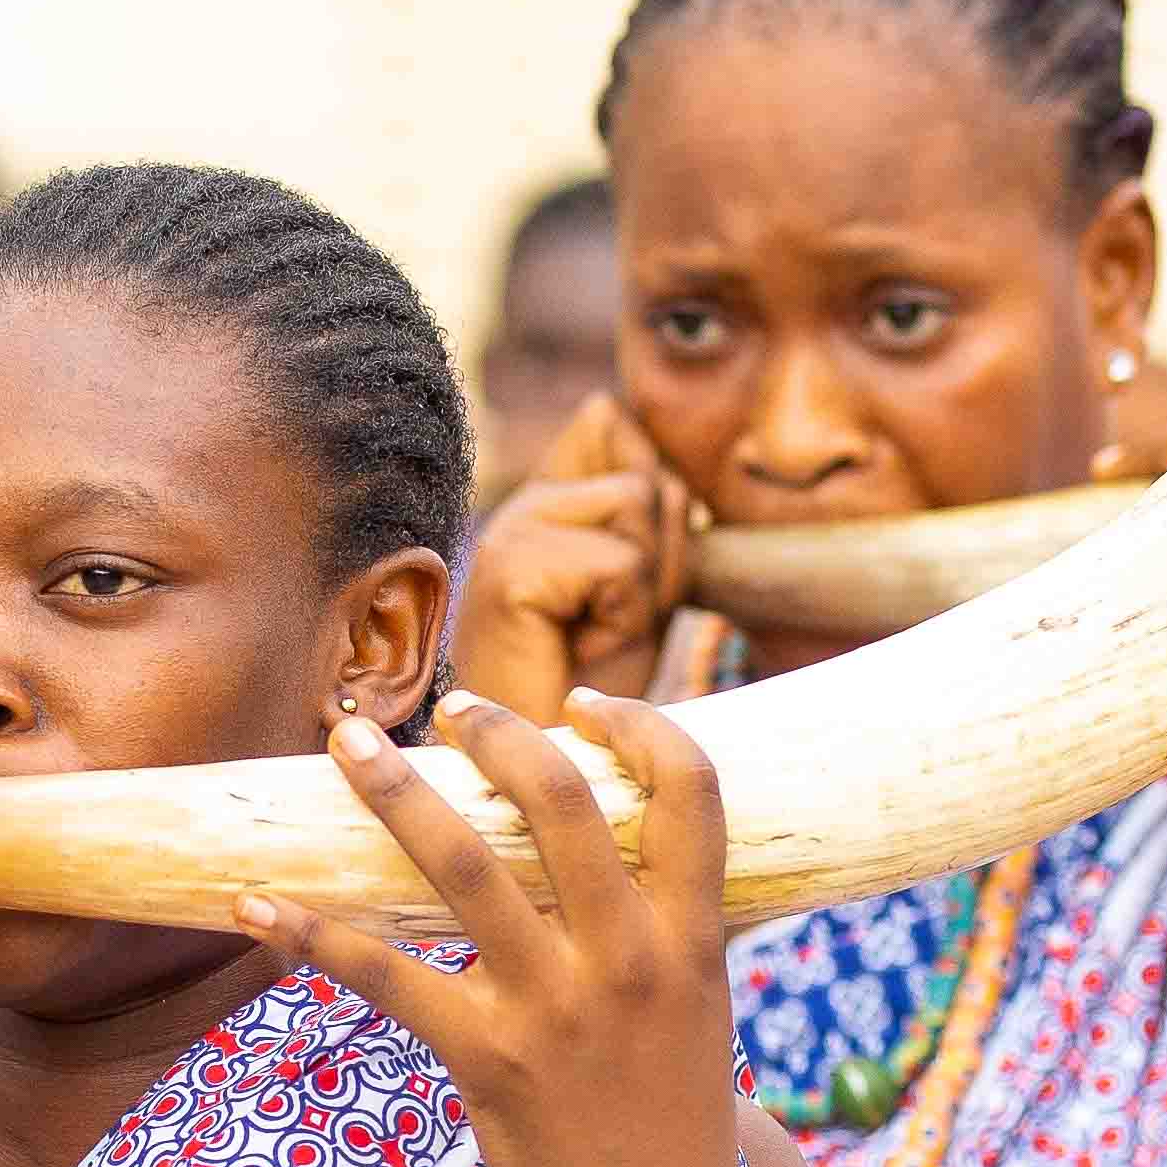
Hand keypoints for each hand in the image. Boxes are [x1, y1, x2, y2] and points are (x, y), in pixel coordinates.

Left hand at [242, 690, 757, 1166]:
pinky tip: (257, 905)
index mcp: (693, 936)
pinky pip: (386, 975)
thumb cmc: (672, 1117)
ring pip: (462, 866)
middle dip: (500, 733)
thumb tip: (619, 848)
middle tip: (453, 705)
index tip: (588, 704)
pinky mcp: (484, 1056)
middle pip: (562, 802)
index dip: (642, 727)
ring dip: (394, 790)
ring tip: (347, 740)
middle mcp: (626, 958)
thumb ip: (660, 927)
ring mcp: (552, 1006)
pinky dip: (313, 934)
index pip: (691, 792)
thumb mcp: (698, 1007)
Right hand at [449, 395, 696, 722]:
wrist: (552, 762)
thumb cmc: (594, 682)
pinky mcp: (510, 568)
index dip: (657, 508)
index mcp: (547, 498)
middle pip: (645, 477)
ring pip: (637, 510)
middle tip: (611, 619)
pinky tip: (578, 649)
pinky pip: (618, 564)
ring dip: (642, 588)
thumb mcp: (638, 579)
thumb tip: (609, 404)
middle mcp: (519, 503)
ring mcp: (508, 531)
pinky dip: (622, 617)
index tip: (624, 581)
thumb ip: (644, 503)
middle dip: (658, 557)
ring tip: (594, 634)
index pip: (617, 426)